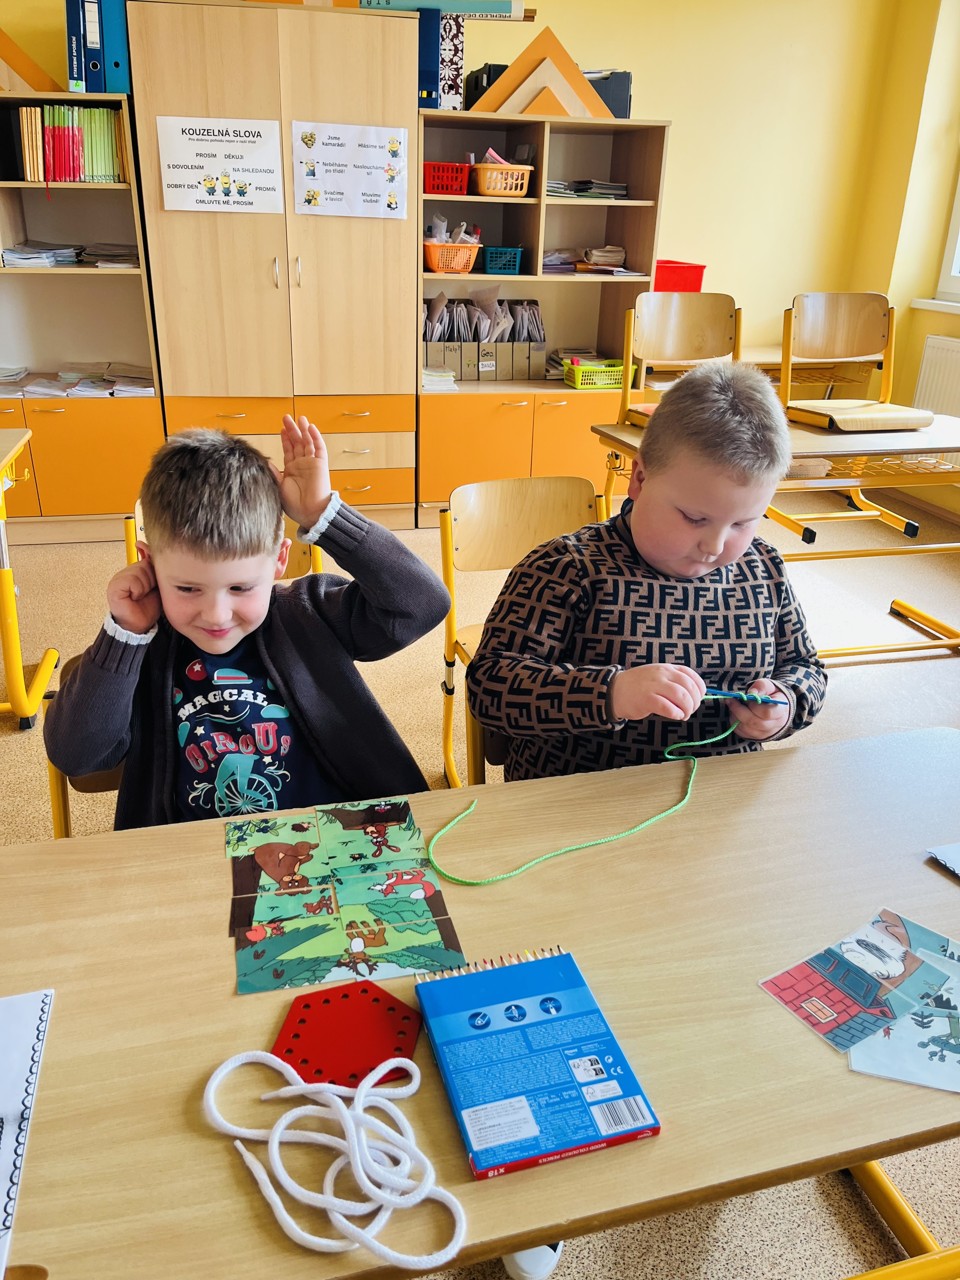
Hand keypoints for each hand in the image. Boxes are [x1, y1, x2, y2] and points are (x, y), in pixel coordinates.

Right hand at [107, 558, 160, 633]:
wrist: (139, 626)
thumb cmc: (148, 607)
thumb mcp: (156, 584)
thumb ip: (153, 566)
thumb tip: (147, 546)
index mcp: (133, 571)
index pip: (146, 556)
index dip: (154, 566)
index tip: (153, 580)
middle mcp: (124, 573)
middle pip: (145, 564)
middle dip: (152, 580)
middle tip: (148, 592)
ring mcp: (117, 579)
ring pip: (139, 571)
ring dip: (146, 586)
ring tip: (141, 596)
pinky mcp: (114, 587)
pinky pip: (132, 580)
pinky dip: (138, 590)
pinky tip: (135, 597)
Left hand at [270, 414, 331, 529]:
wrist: (309, 512)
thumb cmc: (294, 504)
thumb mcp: (278, 487)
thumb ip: (273, 473)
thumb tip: (265, 461)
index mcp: (292, 470)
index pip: (289, 450)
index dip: (285, 439)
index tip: (281, 429)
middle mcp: (302, 465)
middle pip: (297, 443)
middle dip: (292, 430)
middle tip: (287, 418)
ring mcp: (312, 463)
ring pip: (308, 442)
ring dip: (304, 430)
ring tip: (299, 418)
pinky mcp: (321, 464)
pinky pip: (319, 448)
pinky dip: (315, 437)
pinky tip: (311, 427)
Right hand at [610, 664, 704, 722]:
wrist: (614, 690)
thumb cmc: (639, 686)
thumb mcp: (657, 676)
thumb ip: (673, 681)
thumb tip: (694, 695)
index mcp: (667, 668)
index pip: (691, 675)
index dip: (700, 688)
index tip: (698, 698)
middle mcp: (662, 674)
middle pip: (689, 687)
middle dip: (695, 701)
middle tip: (690, 710)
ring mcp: (654, 686)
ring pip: (681, 696)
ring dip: (687, 709)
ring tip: (683, 715)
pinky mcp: (646, 699)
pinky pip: (667, 707)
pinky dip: (676, 713)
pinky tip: (675, 716)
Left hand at [729, 678, 790, 740]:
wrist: (776, 708)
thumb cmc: (772, 696)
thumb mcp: (769, 686)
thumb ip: (761, 687)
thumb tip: (751, 693)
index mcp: (780, 712)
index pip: (767, 713)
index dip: (754, 705)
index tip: (746, 697)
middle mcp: (774, 726)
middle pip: (754, 722)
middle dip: (739, 710)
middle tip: (730, 700)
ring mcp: (765, 734)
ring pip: (746, 728)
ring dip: (735, 716)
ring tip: (732, 705)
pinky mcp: (755, 737)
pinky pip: (742, 733)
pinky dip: (734, 723)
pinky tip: (734, 713)